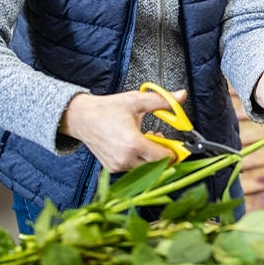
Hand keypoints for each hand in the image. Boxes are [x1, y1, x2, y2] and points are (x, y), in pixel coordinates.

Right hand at [58, 89, 186, 171]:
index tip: (178, 145)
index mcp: (133, 143)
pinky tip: (135, 146)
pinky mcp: (113, 169)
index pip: (164, 157)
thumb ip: (162, 100)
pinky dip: (139, 160)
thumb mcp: (136, 101)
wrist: (81, 118)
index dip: (174, 151)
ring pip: (145, 168)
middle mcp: (125, 158)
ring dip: (150, 157)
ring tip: (145, 139)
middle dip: (163, 153)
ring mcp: (118, 166)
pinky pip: (133, 169)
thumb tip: (181, 95)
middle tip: (161, 138)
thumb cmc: (106, 109)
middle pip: (157, 165)